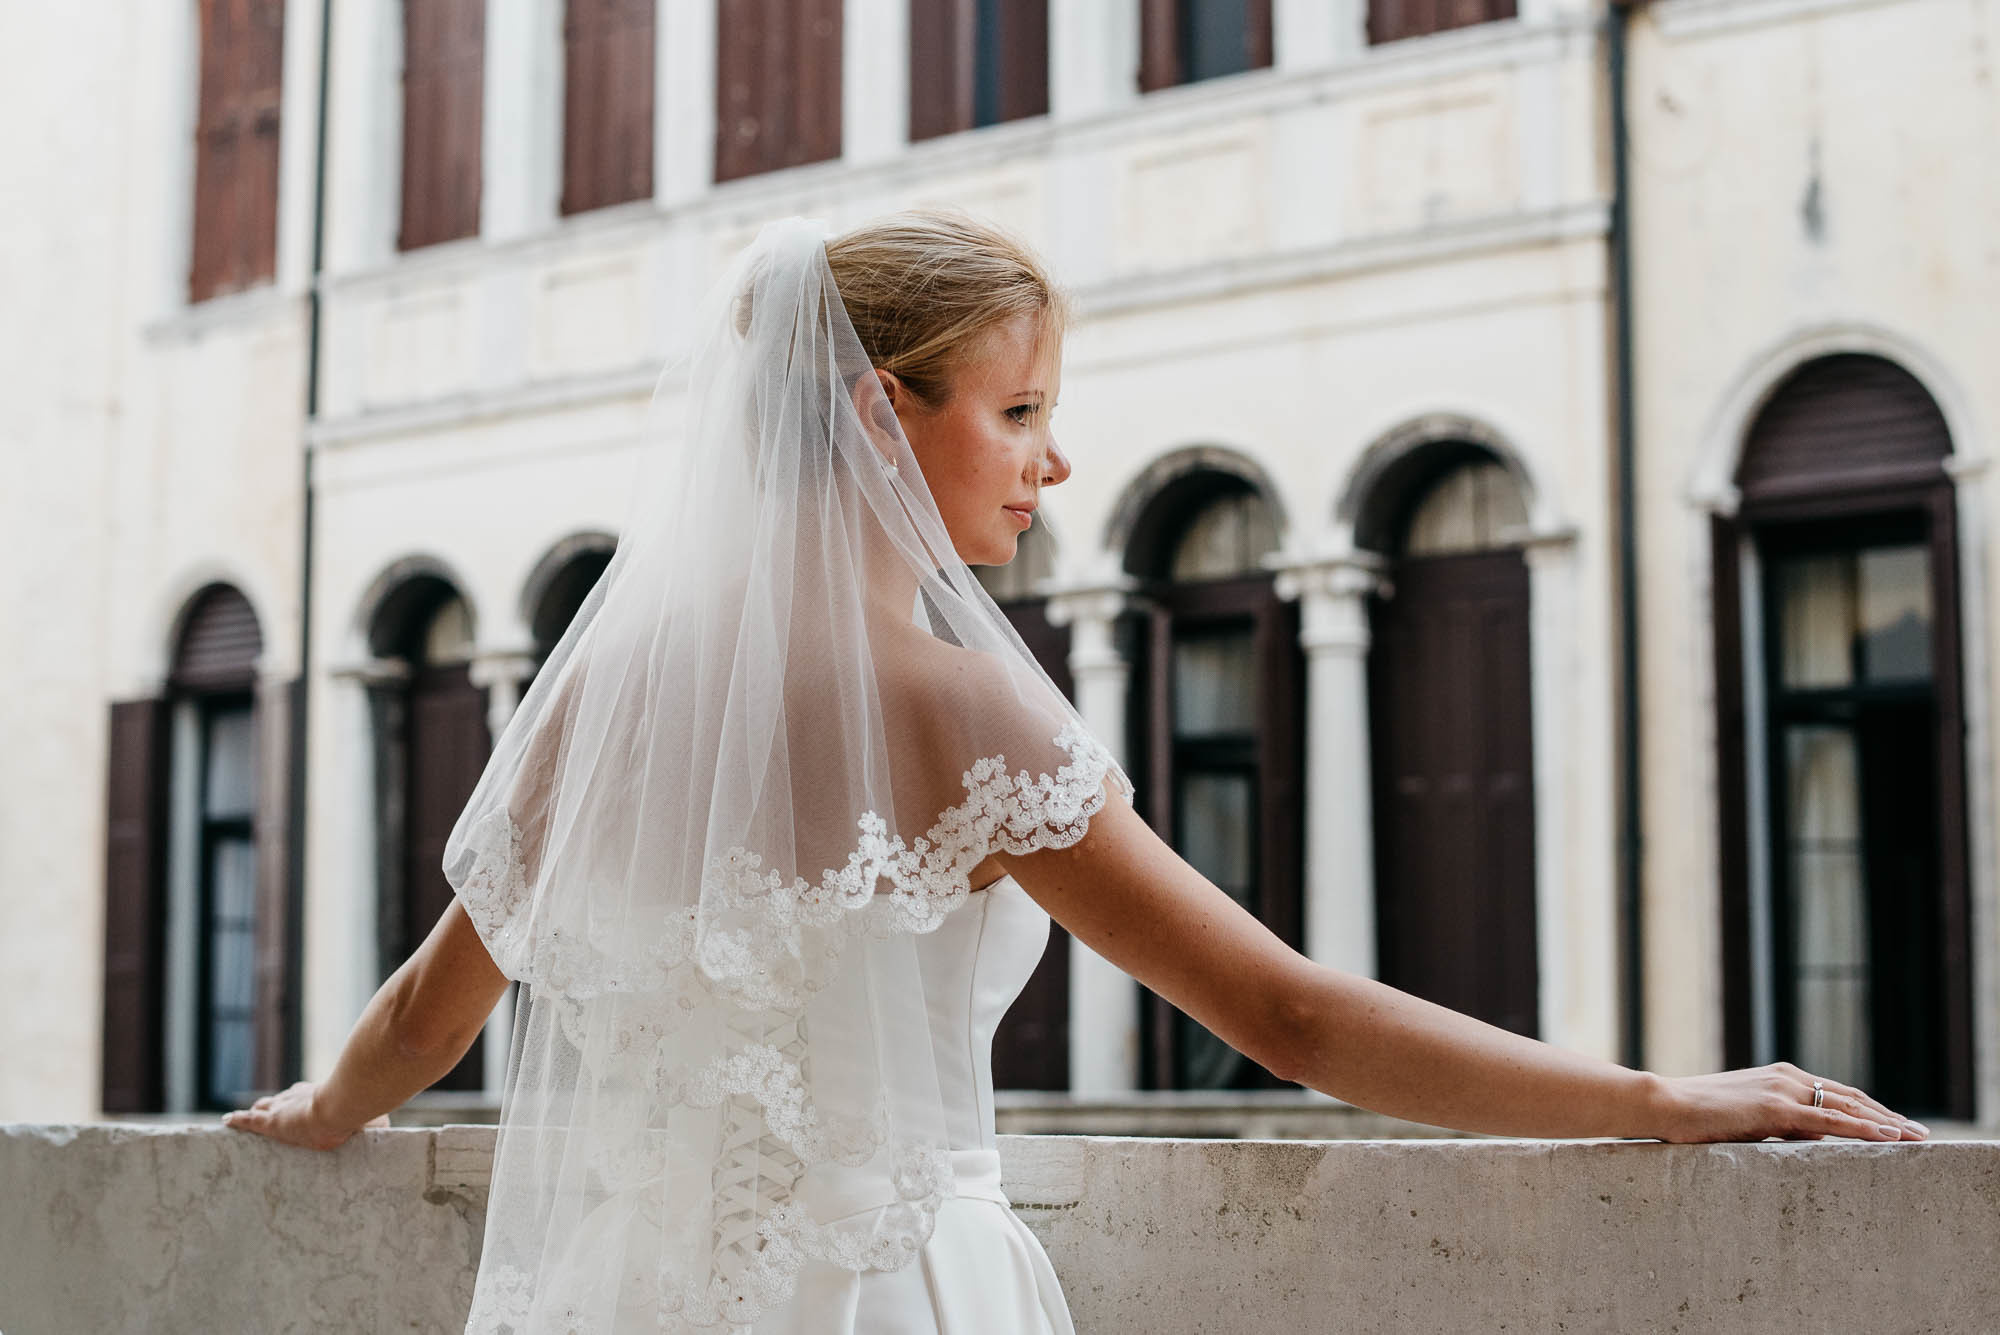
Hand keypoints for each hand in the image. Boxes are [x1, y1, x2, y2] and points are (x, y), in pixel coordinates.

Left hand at [221, 1080, 388, 1150]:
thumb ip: (378, 1125)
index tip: (298, 1102)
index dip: (300, 1098)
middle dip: (276, 1104)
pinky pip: (249, 1121)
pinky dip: (237, 1120)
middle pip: (283, 1099)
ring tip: (249, 1116)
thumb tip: (389, 1130)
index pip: (305, 1094)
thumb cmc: (361, 1111)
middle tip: (268, 1108)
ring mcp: (284, 1109)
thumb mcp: (375, 1121)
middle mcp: (300, 1097)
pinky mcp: (271, 1124)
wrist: (342, 1108)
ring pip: (265, 1108)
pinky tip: (226, 1121)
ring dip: (258, 1111)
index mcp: (321, 1094)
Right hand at [1653, 1062, 1928, 1142]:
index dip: (1869, 1108)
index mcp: (1780, 1078)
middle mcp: (1787, 1078)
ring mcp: (1782, 1090)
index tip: (1895, 1124)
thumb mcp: (1746, 1118)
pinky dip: (1861, 1127)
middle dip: (1888, 1115)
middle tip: (1919, 1133)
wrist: (1665, 1104)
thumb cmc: (1696, 1116)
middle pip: (1851, 1097)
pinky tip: (1886, 1136)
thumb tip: (1813, 1138)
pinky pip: (1828, 1120)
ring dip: (1885, 1122)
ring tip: (1915, 1137)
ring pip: (1847, 1106)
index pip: (1836, 1093)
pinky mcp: (1775, 1109)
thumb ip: (1780, 1123)